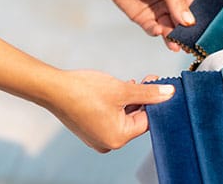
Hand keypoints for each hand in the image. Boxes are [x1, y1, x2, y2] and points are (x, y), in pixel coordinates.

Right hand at [44, 71, 172, 152]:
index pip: (146, 121)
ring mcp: (98, 137)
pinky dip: (117, 105)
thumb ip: (147, 92)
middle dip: (143, 100)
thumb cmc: (83, 91)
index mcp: (117, 138)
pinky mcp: (91, 129)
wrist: (53, 89)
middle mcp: (108, 142)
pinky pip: (111, 118)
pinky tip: (119, 89)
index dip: (156, 102)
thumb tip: (169, 93)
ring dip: (130, 100)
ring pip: (124, 117)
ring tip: (131, 82)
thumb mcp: (121, 89)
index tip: (161, 86)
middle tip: (148, 80)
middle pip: (136, 120)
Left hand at [99, 0, 196, 51]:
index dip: (196, 20)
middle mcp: (172, 3)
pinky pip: (154, 30)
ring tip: (175, 45)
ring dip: (172, 37)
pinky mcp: (145, 19)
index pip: (194, 9)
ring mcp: (159, 12)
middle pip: (182, 23)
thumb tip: (190, 22)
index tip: (199, 32)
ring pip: (169, 29)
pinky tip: (158, 31)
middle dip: (185, 33)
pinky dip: (157, 32)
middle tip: (187, 43)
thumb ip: (177, 1)